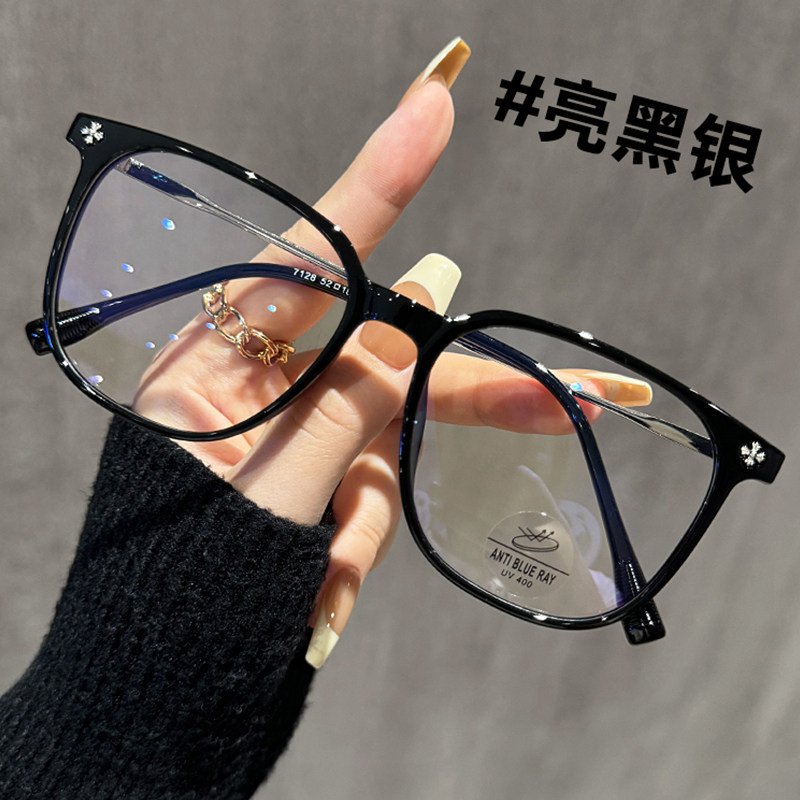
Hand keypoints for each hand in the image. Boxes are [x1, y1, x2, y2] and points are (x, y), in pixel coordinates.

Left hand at [133, 38, 471, 666]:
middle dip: (470, 387)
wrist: (160, 684)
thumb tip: (430, 292)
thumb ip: (354, 392)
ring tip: (322, 577)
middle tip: (579, 396)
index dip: (376, 184)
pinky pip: (371, 498)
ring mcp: (297, 435)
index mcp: (218, 370)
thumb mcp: (273, 489)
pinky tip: (315, 589)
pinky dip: (353, 547)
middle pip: (386, 357)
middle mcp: (263, 387)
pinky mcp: (320, 480)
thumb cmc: (182, 585)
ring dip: (368, 515)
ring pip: (386, 444)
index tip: (432, 106)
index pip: (311, 262)